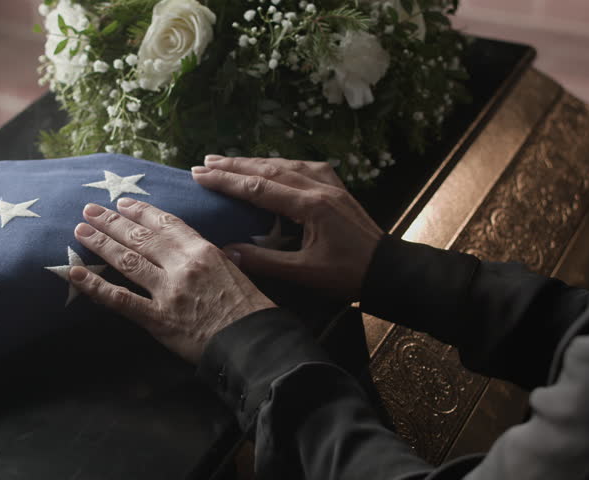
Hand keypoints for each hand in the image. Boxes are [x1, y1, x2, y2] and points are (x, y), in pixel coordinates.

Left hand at [69, 198, 275, 363]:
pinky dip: (95, 286)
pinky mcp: (158, 318)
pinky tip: (75, 274)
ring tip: (80, 232)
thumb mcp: (235, 270)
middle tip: (88, 211)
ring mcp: (168, 291)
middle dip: (111, 222)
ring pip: (127, 261)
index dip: (140, 211)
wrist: (254, 342)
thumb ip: (212, 257)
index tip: (122, 203)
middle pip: (140, 237)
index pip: (165, 223)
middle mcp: (182, 265)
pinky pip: (121, 299)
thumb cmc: (250, 309)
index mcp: (203, 250)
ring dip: (101, 244)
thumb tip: (201, 248)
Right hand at [192, 155, 382, 301]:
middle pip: (268, 170)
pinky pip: (302, 168)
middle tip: (204, 162)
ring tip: (226, 161)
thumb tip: (227, 252)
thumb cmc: (348, 276)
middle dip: (234, 165)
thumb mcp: (305, 274)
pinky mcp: (337, 188)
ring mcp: (330, 185)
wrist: (388, 270)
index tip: (200, 175)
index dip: (226, 181)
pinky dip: (278, 165)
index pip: (259, 189)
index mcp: (311, 207)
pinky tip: (268, 165)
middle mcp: (319, 188)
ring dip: (253, 162)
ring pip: (284, 165)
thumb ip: (265, 262)